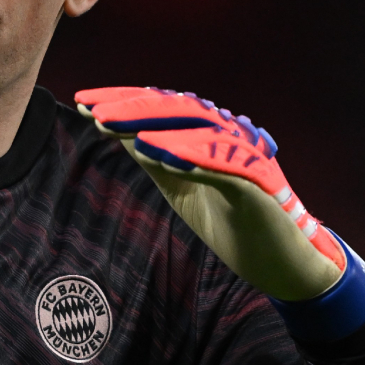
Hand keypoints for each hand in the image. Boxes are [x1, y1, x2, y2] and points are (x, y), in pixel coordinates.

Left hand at [76, 87, 343, 300]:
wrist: (283, 264)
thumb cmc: (232, 222)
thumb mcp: (180, 187)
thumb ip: (155, 159)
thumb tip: (115, 132)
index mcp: (209, 135)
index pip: (163, 107)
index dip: (122, 100)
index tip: (81, 101)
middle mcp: (229, 136)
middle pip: (178, 110)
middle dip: (131, 108)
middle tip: (92, 110)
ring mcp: (247, 158)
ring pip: (200, 130)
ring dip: (155, 127)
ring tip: (114, 127)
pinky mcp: (262, 185)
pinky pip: (228, 166)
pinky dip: (195, 158)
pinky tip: (163, 157)